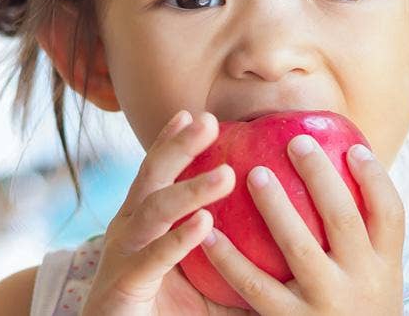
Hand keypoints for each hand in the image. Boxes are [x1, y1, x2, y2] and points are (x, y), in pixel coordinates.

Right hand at [82, 110, 247, 315]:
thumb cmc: (163, 313)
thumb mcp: (202, 281)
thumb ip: (233, 261)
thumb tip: (284, 252)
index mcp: (142, 224)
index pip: (156, 174)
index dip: (171, 142)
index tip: (193, 113)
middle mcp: (129, 231)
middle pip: (152, 177)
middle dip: (178, 146)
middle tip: (209, 120)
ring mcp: (124, 255)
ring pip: (155, 210)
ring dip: (190, 189)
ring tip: (227, 174)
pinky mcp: (125, 283)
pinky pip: (154, 256)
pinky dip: (179, 239)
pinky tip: (204, 223)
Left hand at [200, 135, 405, 314]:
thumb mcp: (375, 283)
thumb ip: (362, 243)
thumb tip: (343, 178)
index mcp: (387, 267)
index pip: (391, 213)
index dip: (374, 177)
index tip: (354, 145)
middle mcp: (362, 283)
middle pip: (343, 218)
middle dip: (320, 175)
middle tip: (296, 141)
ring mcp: (325, 304)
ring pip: (299, 246)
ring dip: (276, 206)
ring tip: (254, 174)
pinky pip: (254, 285)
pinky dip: (229, 257)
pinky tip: (209, 232)